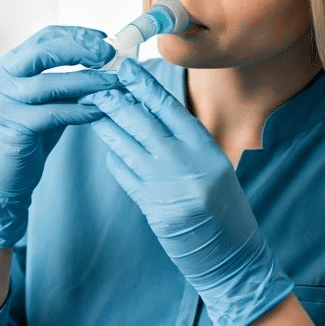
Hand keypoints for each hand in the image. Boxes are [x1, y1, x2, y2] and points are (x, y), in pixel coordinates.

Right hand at [0, 26, 118, 247]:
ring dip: (87, 81)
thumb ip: (67, 84)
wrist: (2, 182)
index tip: (105, 39)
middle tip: (109, 53)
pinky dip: (79, 111)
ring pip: (49, 83)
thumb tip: (107, 65)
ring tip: (114, 83)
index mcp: (6, 67)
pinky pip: (52, 114)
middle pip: (42, 51)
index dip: (76, 35)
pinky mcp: (9, 127)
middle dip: (80, 48)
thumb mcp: (47, 103)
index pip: (43, 38)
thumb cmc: (28, 140)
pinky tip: (99, 111)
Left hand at [83, 59, 293, 325]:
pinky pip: (124, 174)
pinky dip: (114, 158)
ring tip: (92, 109)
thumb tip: (153, 112)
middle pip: (141, 121)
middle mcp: (184, 163)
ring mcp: (165, 186)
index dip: (143, 84)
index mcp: (204, 148)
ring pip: (125, 145)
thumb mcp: (216, 166)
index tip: (125, 68)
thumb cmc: (227, 209)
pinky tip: (108, 148)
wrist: (232, 258)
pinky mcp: (151, 207)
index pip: (167, 106)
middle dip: (114, 100)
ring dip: (106, 125)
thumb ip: (188, 142)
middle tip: (95, 85)